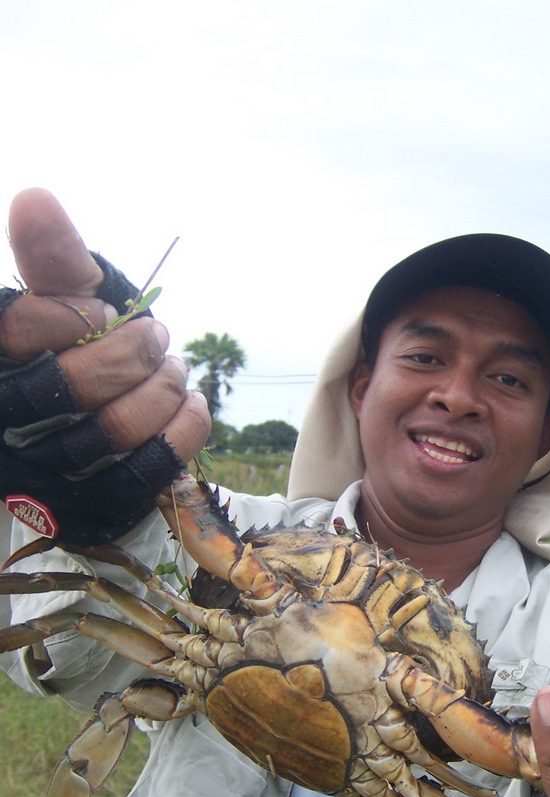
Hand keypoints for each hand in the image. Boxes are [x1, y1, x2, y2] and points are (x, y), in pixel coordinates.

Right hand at [2, 188, 208, 461]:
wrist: (97, 423)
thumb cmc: (76, 348)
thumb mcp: (63, 300)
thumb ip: (53, 257)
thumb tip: (36, 199)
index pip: (25, 330)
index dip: (79, 315)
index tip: (103, 312)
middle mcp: (9, 424)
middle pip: (79, 384)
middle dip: (134, 351)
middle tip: (157, 337)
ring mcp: (52, 473)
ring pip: (118, 428)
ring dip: (163, 386)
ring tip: (172, 369)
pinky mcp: (97, 503)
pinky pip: (153, 467)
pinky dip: (186, 425)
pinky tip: (190, 402)